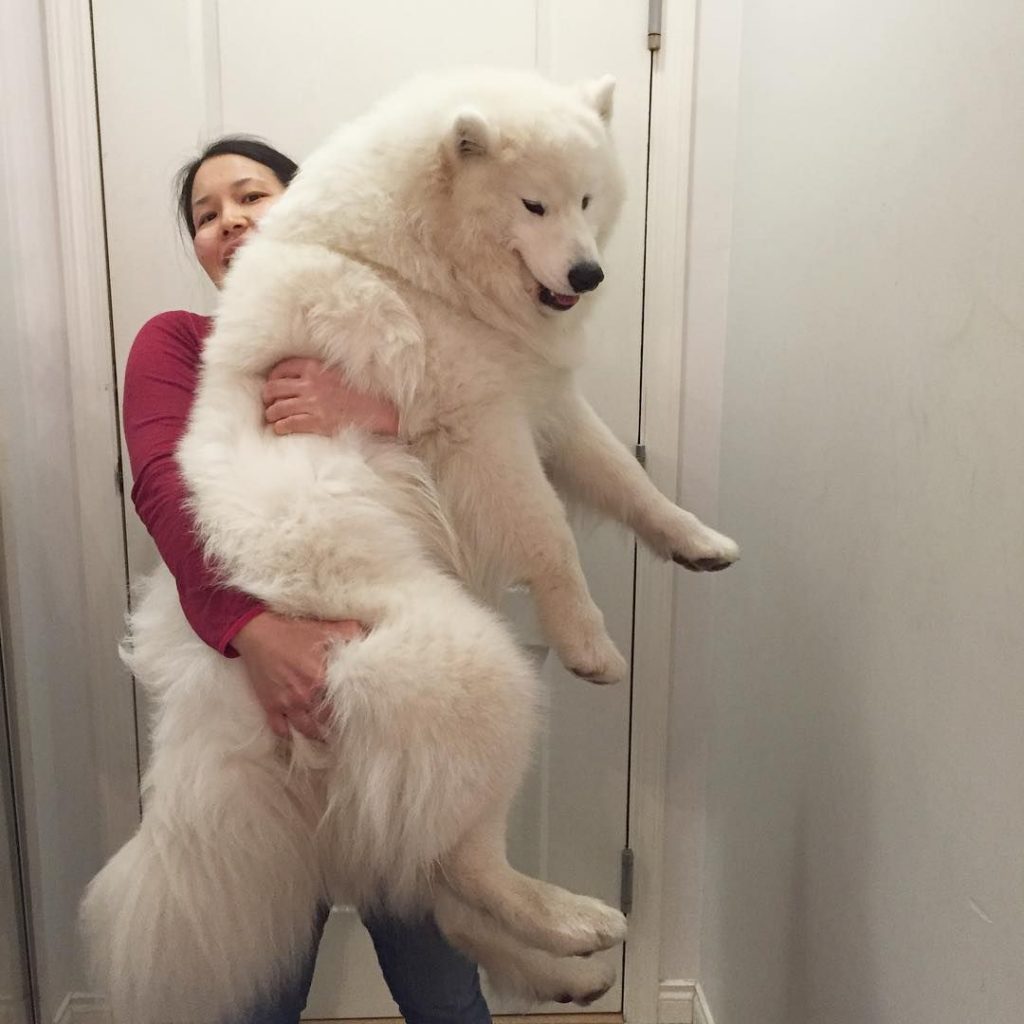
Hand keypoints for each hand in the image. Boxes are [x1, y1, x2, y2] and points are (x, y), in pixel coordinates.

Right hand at [231, 611, 364, 740]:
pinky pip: (281, 730)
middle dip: (335, 722)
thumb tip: (366, 635)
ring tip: (326, 735)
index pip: (343, 701)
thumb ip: (348, 632)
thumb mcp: (324, 628)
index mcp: (321, 677)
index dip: (352, 706)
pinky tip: (297, 731)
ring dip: (317, 733)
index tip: (359, 710)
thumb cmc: (292, 631)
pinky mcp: (270, 706)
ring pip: (306, 729)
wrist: (257, 634)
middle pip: (327, 719)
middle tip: (344, 725)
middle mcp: (305, 695)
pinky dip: (289, 733)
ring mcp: (287, 703)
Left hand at [262, 357, 399, 437]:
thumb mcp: (339, 373)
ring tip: (273, 417)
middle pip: (274, 388)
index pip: (283, 368)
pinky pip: (288, 425)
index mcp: (316, 368)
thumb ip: (320, 372)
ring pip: (277, 408)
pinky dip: (280, 427)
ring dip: (272, 414)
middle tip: (269, 402)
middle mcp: (310, 385)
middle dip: (268, 396)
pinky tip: (280, 429)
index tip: (272, 383)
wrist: (378, 411)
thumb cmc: (362, 393)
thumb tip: (303, 377)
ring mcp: (312, 404)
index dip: (273, 377)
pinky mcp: (316, 423)